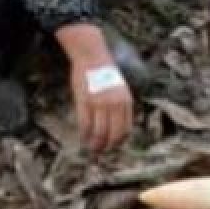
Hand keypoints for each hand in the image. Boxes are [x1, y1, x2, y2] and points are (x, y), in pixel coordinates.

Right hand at [55, 23, 134, 153]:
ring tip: (92, 148)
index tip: (113, 146)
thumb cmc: (105, 72)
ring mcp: (100, 103)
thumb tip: (117, 125)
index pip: (125, 129)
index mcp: (126, 102)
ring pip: (99, 132)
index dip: (119, 142)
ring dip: (95, 144)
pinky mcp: (85, 101)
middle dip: (107, 147)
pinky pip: (85, 124)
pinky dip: (85, 134)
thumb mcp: (120, 89)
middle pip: (113, 134)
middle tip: (101, 151)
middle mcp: (115, 104)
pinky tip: (83, 137)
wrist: (92, 57)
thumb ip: (121, 106)